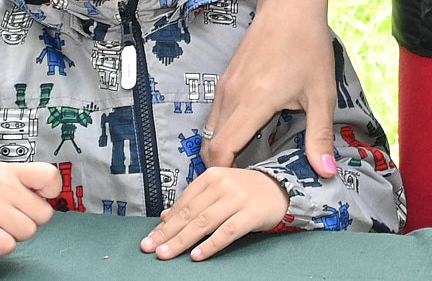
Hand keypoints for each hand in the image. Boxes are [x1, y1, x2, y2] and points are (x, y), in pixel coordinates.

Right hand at [0, 161, 60, 255]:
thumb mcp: (1, 174)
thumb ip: (27, 180)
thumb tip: (52, 193)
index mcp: (12, 171)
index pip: (50, 176)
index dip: (52, 191)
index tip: (40, 197)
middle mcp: (3, 186)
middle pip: (43, 214)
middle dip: (31, 219)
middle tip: (13, 217)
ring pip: (28, 232)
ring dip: (16, 234)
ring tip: (0, 225)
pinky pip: (7, 245)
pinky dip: (3, 245)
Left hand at [142, 166, 289, 261]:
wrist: (281, 188)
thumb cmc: (246, 191)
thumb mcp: (218, 190)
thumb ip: (193, 202)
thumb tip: (164, 216)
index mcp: (212, 176)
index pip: (183, 204)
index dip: (165, 223)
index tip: (151, 239)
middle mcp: (223, 185)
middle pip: (189, 214)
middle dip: (167, 233)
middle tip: (150, 248)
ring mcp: (237, 198)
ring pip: (204, 223)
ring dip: (182, 241)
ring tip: (166, 254)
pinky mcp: (251, 213)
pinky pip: (227, 232)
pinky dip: (210, 244)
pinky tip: (197, 255)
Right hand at [208, 0, 340, 183]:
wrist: (290, 5)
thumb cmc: (308, 47)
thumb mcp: (321, 93)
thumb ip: (319, 136)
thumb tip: (325, 173)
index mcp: (252, 102)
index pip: (221, 150)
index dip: (227, 175)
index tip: (245, 188)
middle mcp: (231, 96)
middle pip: (209, 146)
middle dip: (222, 168)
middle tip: (245, 184)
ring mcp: (224, 87)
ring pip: (209, 131)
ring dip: (221, 150)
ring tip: (246, 165)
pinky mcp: (225, 80)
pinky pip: (215, 116)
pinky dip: (222, 133)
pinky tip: (246, 137)